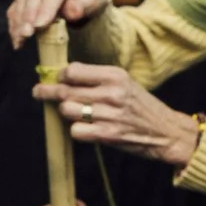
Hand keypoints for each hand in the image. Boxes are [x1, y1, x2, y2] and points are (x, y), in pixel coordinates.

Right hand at [7, 0, 112, 45]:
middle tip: (27, 33)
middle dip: (29, 14)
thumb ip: (84, 4)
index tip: (39, 25)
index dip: (46, 8)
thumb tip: (70, 9)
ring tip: (20, 37)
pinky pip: (16, 3)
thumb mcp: (96, 0)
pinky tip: (16, 36)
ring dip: (19, 18)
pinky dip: (14, 20)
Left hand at [34, 62, 200, 164]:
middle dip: (47, 92)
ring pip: (67, 110)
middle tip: (38, 92)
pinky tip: (84, 128)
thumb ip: (97, 78)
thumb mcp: (124, 82)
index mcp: (115, 75)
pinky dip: (76, 130)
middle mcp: (111, 92)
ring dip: (66, 113)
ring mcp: (109, 114)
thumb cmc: (141, 106)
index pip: (72, 70)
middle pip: (65, 91)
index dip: (60, 75)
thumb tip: (63, 76)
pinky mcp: (108, 135)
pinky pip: (76, 131)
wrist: (167, 132)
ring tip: (73, 113)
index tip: (55, 78)